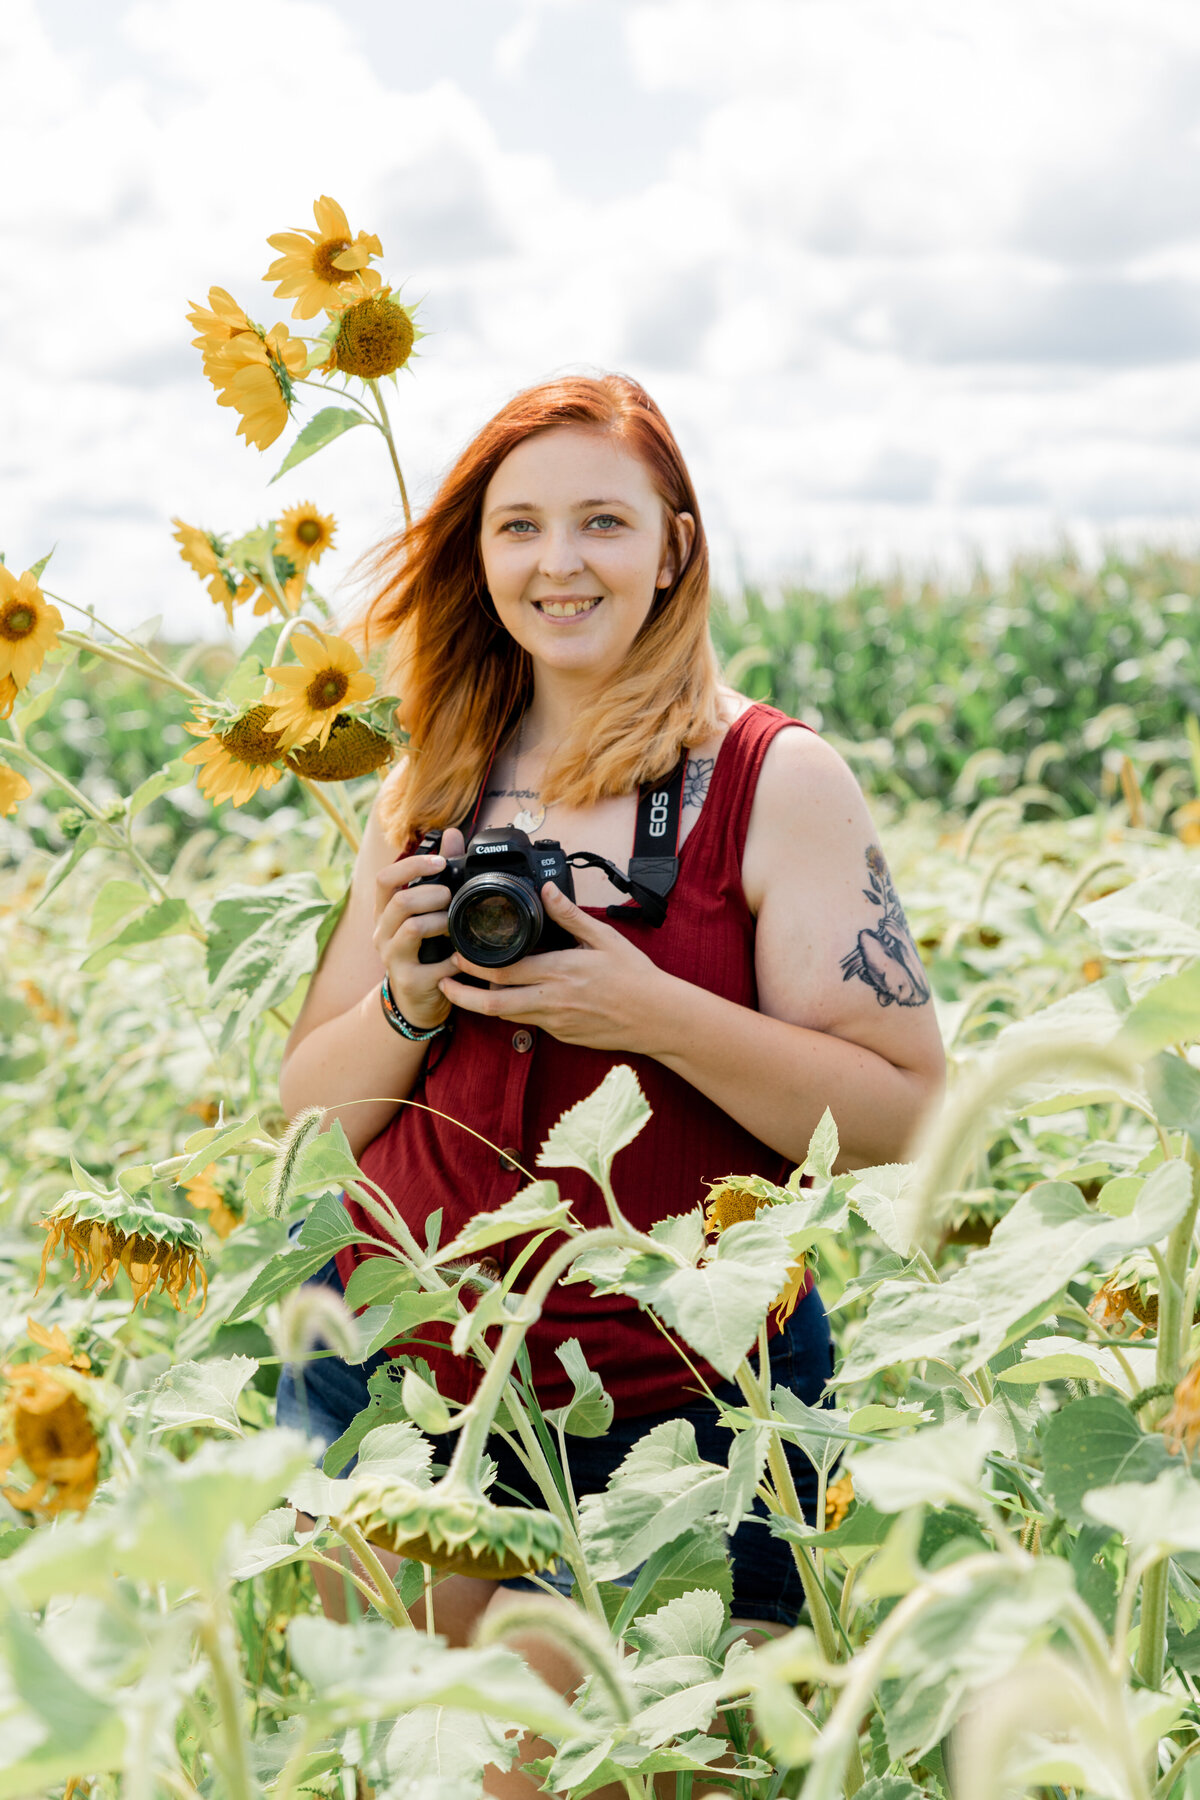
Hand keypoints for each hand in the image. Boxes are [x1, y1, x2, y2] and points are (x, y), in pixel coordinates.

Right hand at [373, 827, 464, 1030]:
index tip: (440, 862)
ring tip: (456, 926)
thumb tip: (451, 834)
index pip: (384, 879)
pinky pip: (435, 965)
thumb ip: (438, 874)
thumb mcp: (426, 912)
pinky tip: (464, 956)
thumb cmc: (425, 950)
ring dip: (441, 922)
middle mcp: (383, 933)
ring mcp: (393, 959)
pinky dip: (455, 958)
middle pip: (399, 903)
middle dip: (431, 895)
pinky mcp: (410, 982)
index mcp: (385, 912)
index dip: (412, 865)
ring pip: (412, 929)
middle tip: (452, 898)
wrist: (416, 1002)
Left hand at [437, 882, 672, 1051]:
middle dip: (463, 994)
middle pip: (494, 1003)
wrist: (656, 1017)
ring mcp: (556, 1022)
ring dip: (484, 1005)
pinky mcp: (562, 1035)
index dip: (473, 967)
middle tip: (443, 981)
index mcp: (559, 972)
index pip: (503, 972)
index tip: (457, 956)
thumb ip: (570, 915)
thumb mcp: (604, 938)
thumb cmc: (634, 976)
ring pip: (508, 1017)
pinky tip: (510, 999)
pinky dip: (514, 1011)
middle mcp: (552, 1000)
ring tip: (465, 992)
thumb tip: (547, 890)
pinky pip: (530, 1023)